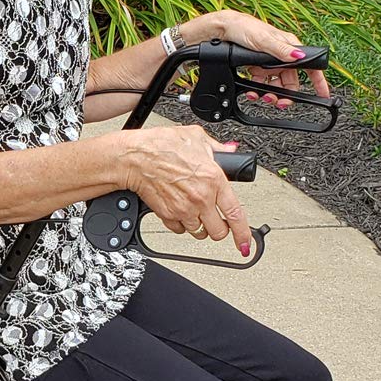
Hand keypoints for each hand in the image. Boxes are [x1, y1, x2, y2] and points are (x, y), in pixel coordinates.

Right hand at [121, 126, 252, 254]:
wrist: (135, 157)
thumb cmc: (161, 146)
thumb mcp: (196, 137)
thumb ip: (218, 148)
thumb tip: (230, 150)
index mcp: (213, 180)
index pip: (236, 214)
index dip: (243, 233)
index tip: (245, 243)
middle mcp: (200, 199)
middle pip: (218, 231)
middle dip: (219, 228)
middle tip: (216, 220)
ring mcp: (183, 209)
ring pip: (199, 232)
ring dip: (200, 226)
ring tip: (195, 211)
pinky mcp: (167, 216)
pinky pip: (180, 230)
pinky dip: (181, 224)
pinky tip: (179, 209)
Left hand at [194, 10, 331, 107]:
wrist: (223, 30)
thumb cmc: (244, 28)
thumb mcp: (263, 40)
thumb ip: (281, 50)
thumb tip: (299, 57)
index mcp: (288, 46)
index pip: (309, 65)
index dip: (318, 81)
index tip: (324, 94)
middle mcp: (281, 55)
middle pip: (290, 81)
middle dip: (285, 94)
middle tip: (278, 102)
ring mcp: (270, 62)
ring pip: (276, 84)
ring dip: (270, 93)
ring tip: (261, 96)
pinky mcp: (258, 66)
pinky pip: (262, 83)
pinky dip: (258, 89)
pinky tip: (252, 91)